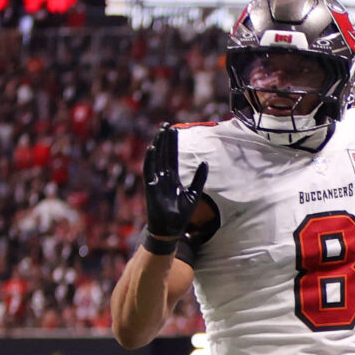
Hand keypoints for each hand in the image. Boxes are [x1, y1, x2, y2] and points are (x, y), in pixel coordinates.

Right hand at [143, 124, 208, 240]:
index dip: (172, 143)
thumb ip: (199, 178)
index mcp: (173, 178)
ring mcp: (156, 181)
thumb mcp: (194, 194)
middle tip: (166, 125)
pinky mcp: (150, 187)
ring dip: (158, 145)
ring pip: (156, 159)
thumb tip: (205, 162)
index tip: (173, 129)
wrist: (171, 229)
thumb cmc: (181, 215)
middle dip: (165, 140)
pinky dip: (150, 160)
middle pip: (164, 154)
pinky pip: (149, 171)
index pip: (172, 156)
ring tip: (161, 131)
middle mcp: (163, 177)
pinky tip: (152, 148)